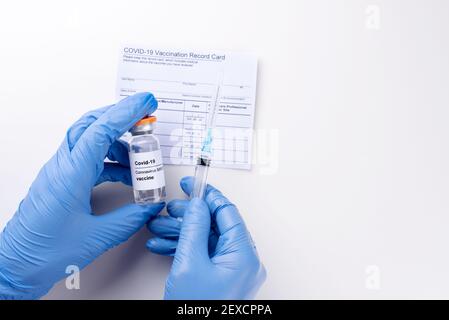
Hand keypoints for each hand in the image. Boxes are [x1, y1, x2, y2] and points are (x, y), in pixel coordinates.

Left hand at [0, 93, 163, 298]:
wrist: (16, 266)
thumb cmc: (44, 252)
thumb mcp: (97, 237)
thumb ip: (130, 219)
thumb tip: (150, 205)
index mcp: (69, 175)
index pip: (99, 130)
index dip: (125, 113)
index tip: (145, 102)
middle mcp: (62, 167)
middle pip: (91, 125)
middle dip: (120, 117)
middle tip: (145, 119)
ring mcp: (60, 172)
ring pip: (90, 140)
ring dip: (117, 143)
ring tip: (139, 160)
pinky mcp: (62, 181)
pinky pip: (89, 159)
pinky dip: (110, 161)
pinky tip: (125, 174)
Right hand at [146, 177, 265, 298]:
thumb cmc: (197, 311)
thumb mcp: (191, 263)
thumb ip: (194, 228)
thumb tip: (197, 204)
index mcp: (244, 254)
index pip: (227, 212)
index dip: (208, 195)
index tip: (193, 184)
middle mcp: (242, 261)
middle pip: (215, 226)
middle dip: (188, 217)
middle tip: (170, 210)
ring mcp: (232, 271)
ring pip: (206, 241)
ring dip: (181, 233)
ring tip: (159, 229)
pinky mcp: (221, 279)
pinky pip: (204, 256)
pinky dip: (184, 250)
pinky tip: (163, 246)